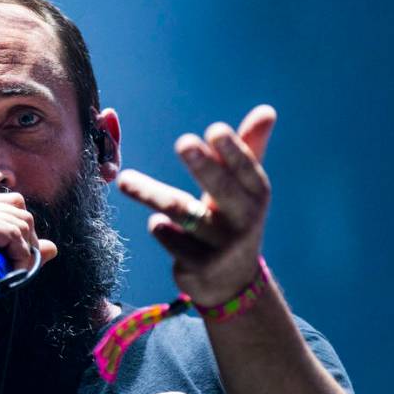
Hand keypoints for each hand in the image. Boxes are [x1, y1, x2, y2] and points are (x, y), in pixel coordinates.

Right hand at [0, 192, 57, 332]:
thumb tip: (52, 247)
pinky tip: (8, 271)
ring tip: (9, 273)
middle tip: (17, 269)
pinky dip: (19, 254)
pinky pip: (12, 232)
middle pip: (19, 208)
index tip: (16, 259)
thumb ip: (18, 251)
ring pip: (20, 220)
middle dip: (27, 241)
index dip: (22, 233)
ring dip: (23, 252)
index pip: (10, 204)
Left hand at [117, 105, 276, 306]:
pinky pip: (171, 239)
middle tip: (183, 142)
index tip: (215, 130)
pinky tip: (157, 223)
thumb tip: (267, 110)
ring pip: (182, 213)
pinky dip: (159, 228)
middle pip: (220, 189)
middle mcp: (244, 220)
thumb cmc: (232, 219)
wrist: (231, 283)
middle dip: (203, 166)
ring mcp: (223, 246)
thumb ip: (249, 149)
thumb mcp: (244, 189)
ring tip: (125, 180)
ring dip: (151, 194)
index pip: (247, 169)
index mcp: (256, 194)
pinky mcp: (200, 266)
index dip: (233, 151)